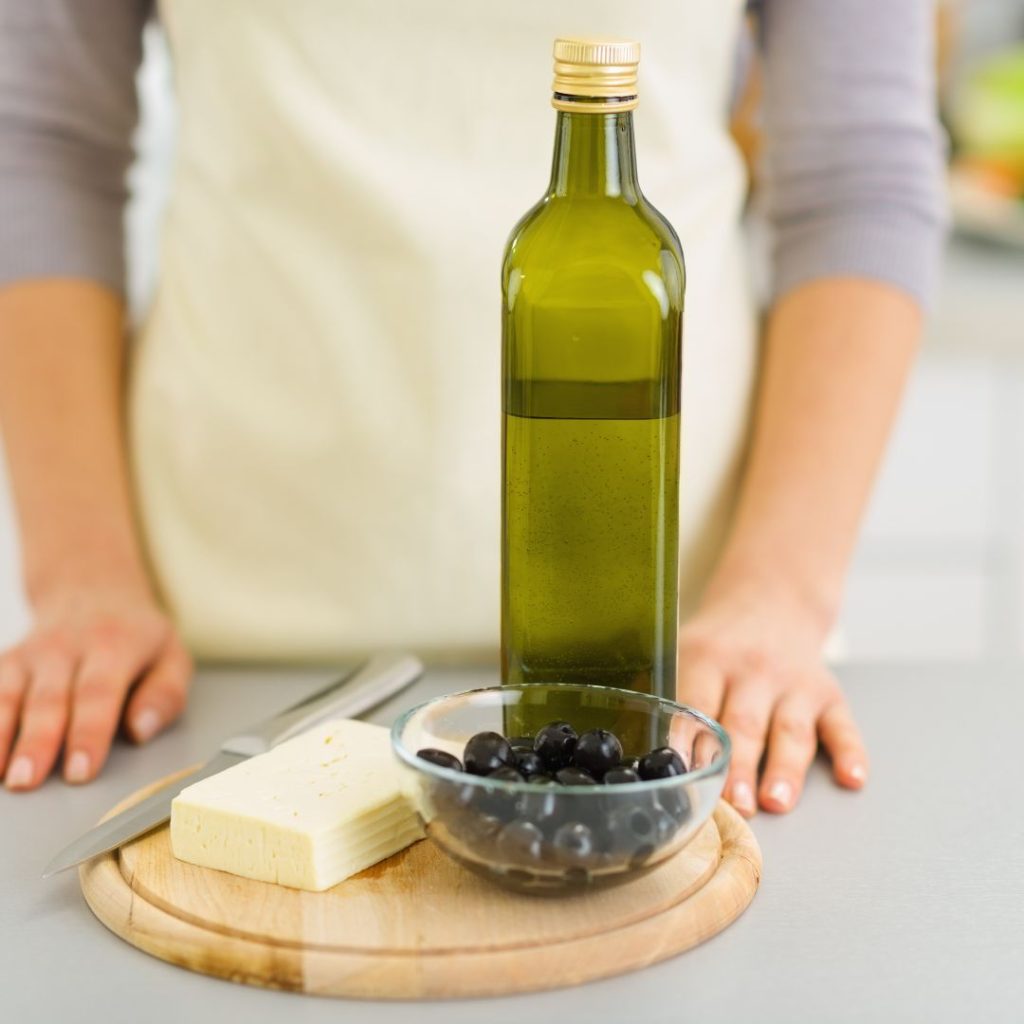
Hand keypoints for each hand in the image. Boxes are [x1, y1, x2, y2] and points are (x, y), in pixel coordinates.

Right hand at [1, 582, 191, 790]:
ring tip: (1, 776)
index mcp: (114, 646)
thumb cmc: (138, 638)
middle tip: (28, 782)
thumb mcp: (171, 656)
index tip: (81, 772)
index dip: (88, 734)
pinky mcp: (5, 661)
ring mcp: (30, 653)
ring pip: (8, 695)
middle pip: (49, 699)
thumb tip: (141, 730)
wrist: (93, 590)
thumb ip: (165, 695)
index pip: (98, 693)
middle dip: (38, 742)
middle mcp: (66, 647)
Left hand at [676, 580, 866, 815]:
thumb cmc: (717, 643)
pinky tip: (851, 778)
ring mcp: (794, 683)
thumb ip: (664, 693)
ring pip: (789, 730)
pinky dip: (850, 753)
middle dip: (737, 767)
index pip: (696, 706)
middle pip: (743, 724)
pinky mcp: (828, 694)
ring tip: (775, 802)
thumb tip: (635, 748)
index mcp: (707, 659)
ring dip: (783, 768)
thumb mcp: (683, 651)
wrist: (771, 601)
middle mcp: (753, 670)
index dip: (689, 742)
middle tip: (733, 805)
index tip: (682, 776)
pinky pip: (842, 725)